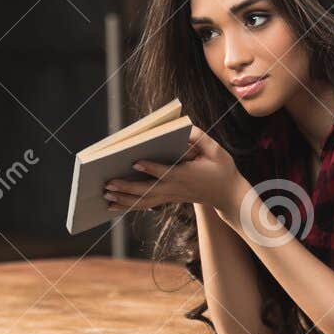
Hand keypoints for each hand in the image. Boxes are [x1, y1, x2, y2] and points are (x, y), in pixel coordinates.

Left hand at [103, 126, 247, 216]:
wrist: (227, 194)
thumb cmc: (221, 168)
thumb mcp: (216, 150)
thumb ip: (199, 138)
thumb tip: (182, 127)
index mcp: (186, 175)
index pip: (165, 172)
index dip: (150, 168)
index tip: (135, 163)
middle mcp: (175, 188)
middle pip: (148, 191)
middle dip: (127, 187)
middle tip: (108, 183)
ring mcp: (170, 196)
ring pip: (143, 201)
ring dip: (124, 199)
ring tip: (106, 195)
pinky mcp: (168, 199)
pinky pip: (145, 205)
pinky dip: (128, 206)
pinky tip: (113, 206)